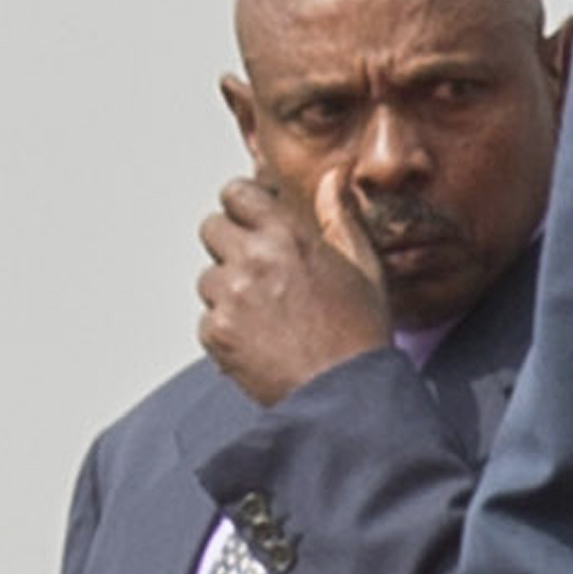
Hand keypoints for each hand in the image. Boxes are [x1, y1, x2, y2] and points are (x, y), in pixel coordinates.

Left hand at [197, 161, 390, 404]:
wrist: (344, 395)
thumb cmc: (360, 334)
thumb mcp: (364, 266)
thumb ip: (340, 216)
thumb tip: (333, 178)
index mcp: (288, 236)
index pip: (236, 194)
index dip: (244, 204)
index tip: (252, 216)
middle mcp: (252, 260)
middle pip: (211, 229)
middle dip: (231, 244)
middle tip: (260, 271)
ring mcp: (230, 297)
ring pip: (208, 277)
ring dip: (229, 290)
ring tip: (268, 314)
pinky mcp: (216, 332)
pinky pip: (208, 318)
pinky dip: (227, 328)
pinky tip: (262, 340)